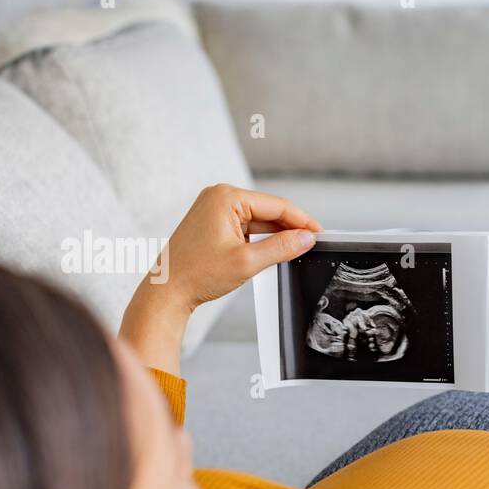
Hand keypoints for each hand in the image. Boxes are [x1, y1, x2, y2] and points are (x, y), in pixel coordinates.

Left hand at [153, 183, 320, 312]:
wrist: (167, 291)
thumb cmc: (196, 274)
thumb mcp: (247, 262)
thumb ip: (282, 247)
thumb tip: (306, 239)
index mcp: (226, 197)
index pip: (277, 205)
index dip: (302, 221)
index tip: (320, 234)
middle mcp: (219, 197)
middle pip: (268, 210)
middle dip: (290, 228)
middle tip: (312, 245)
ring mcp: (214, 209)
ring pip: (259, 219)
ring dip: (276, 234)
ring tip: (296, 250)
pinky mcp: (213, 223)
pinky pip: (246, 226)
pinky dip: (261, 238)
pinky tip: (273, 250)